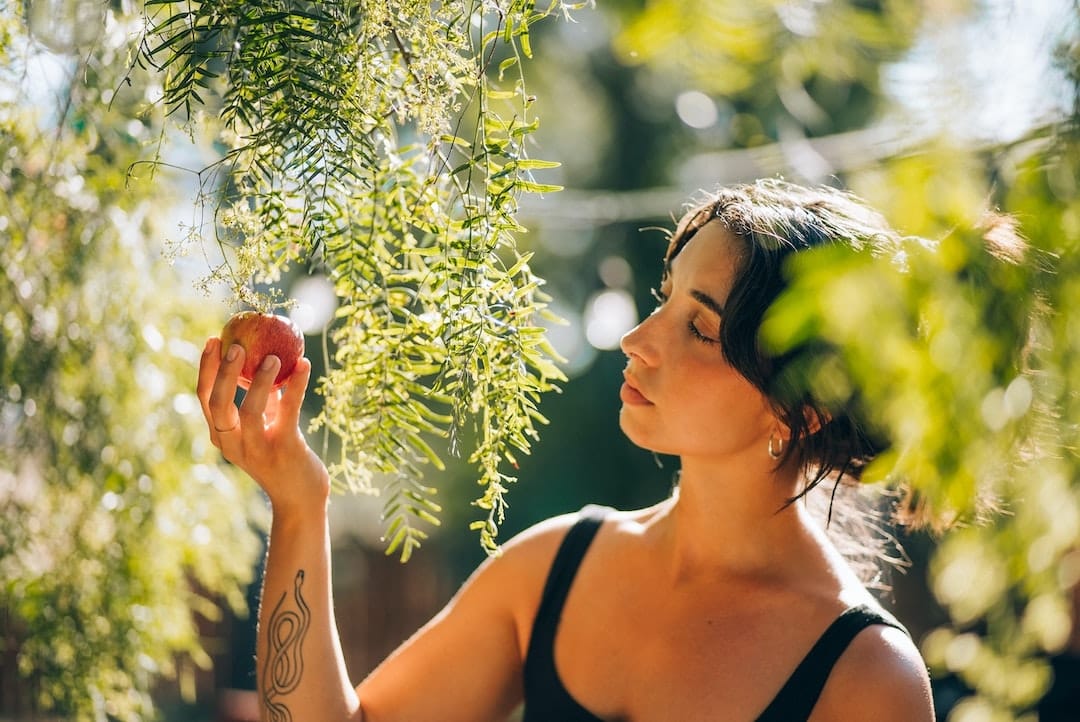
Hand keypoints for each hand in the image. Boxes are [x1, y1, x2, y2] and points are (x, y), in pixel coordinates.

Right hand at [197, 337, 329, 508]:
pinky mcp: (284, 450)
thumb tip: (267, 358)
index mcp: (222, 436)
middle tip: (235, 344)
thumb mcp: (266, 427)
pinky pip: (288, 412)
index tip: (213, 340)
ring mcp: (257, 450)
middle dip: (223, 372)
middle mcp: (233, 444)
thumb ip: (264, 400)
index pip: (205, 398)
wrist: (301, 499)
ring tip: (273, 356)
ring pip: (250, 410)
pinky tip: (304, 365)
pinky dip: (296, 386)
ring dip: (261, 380)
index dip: (206, 368)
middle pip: (218, 403)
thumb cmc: (283, 458)